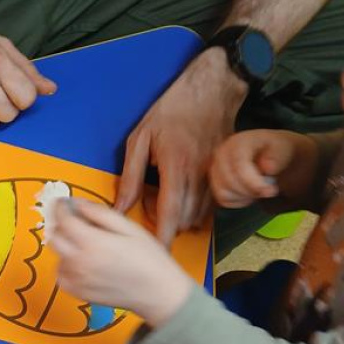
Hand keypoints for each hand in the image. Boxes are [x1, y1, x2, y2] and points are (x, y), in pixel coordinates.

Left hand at [50, 198, 194, 326]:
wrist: (158, 292)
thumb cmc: (149, 259)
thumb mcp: (129, 227)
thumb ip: (100, 213)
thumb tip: (79, 204)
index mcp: (92, 243)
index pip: (63, 220)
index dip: (61, 207)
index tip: (64, 203)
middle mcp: (79, 262)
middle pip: (54, 237)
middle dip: (61, 225)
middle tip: (75, 221)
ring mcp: (77, 280)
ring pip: (57, 256)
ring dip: (65, 246)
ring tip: (86, 245)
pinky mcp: (78, 293)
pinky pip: (61, 276)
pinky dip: (66, 266)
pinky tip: (82, 263)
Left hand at [116, 48, 246, 243]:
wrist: (212, 88)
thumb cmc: (172, 110)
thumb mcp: (140, 138)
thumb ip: (131, 176)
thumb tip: (120, 207)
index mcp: (176, 167)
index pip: (168, 213)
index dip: (161, 238)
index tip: (153, 255)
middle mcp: (200, 175)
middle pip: (183, 220)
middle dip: (165, 225)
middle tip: (148, 210)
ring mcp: (215, 176)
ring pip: (197, 216)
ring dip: (179, 218)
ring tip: (162, 198)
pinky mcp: (223, 174)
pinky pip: (209, 205)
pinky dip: (194, 209)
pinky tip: (181, 195)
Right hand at [210, 130, 310, 208]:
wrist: (269, 152)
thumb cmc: (275, 150)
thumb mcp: (284, 148)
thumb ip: (277, 157)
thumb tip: (267, 168)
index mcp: (238, 142)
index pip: (239, 165)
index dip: (253, 182)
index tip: (271, 191)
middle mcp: (220, 154)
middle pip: (229, 181)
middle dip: (251, 190)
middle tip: (271, 191)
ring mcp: (214, 169)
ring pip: (224, 193)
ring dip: (245, 196)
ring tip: (261, 189)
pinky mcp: (215, 183)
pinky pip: (223, 200)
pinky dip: (239, 201)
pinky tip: (251, 192)